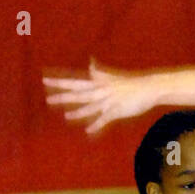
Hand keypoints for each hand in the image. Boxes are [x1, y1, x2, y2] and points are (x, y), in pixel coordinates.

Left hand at [43, 62, 158, 133]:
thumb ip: (99, 73)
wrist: (149, 88)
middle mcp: (101, 92)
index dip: (60, 82)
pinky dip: (97, 124)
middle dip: (63, 96)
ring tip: (66, 115)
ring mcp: (109, 101)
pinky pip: (105, 118)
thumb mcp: (112, 78)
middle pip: (79, 94)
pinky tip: (88, 130)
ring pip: (91, 107)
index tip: (45, 81)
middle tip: (47, 99)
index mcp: (98, 84)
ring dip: (78, 111)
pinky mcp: (118, 110)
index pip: (75, 83)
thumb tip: (90, 63)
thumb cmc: (130, 84)